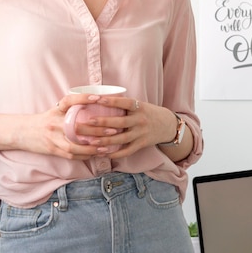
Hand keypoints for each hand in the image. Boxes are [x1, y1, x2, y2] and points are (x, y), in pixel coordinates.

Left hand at [59, 94, 176, 158]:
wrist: (168, 125)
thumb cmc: (148, 112)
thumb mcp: (140, 105)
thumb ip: (124, 104)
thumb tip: (100, 98)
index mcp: (139, 107)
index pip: (124, 103)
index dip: (110, 101)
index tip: (95, 99)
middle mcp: (140, 120)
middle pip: (118, 123)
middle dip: (99, 123)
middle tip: (83, 123)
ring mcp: (141, 133)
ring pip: (120, 139)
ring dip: (104, 141)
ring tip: (89, 142)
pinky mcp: (141, 144)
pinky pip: (126, 150)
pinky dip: (115, 153)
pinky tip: (102, 154)